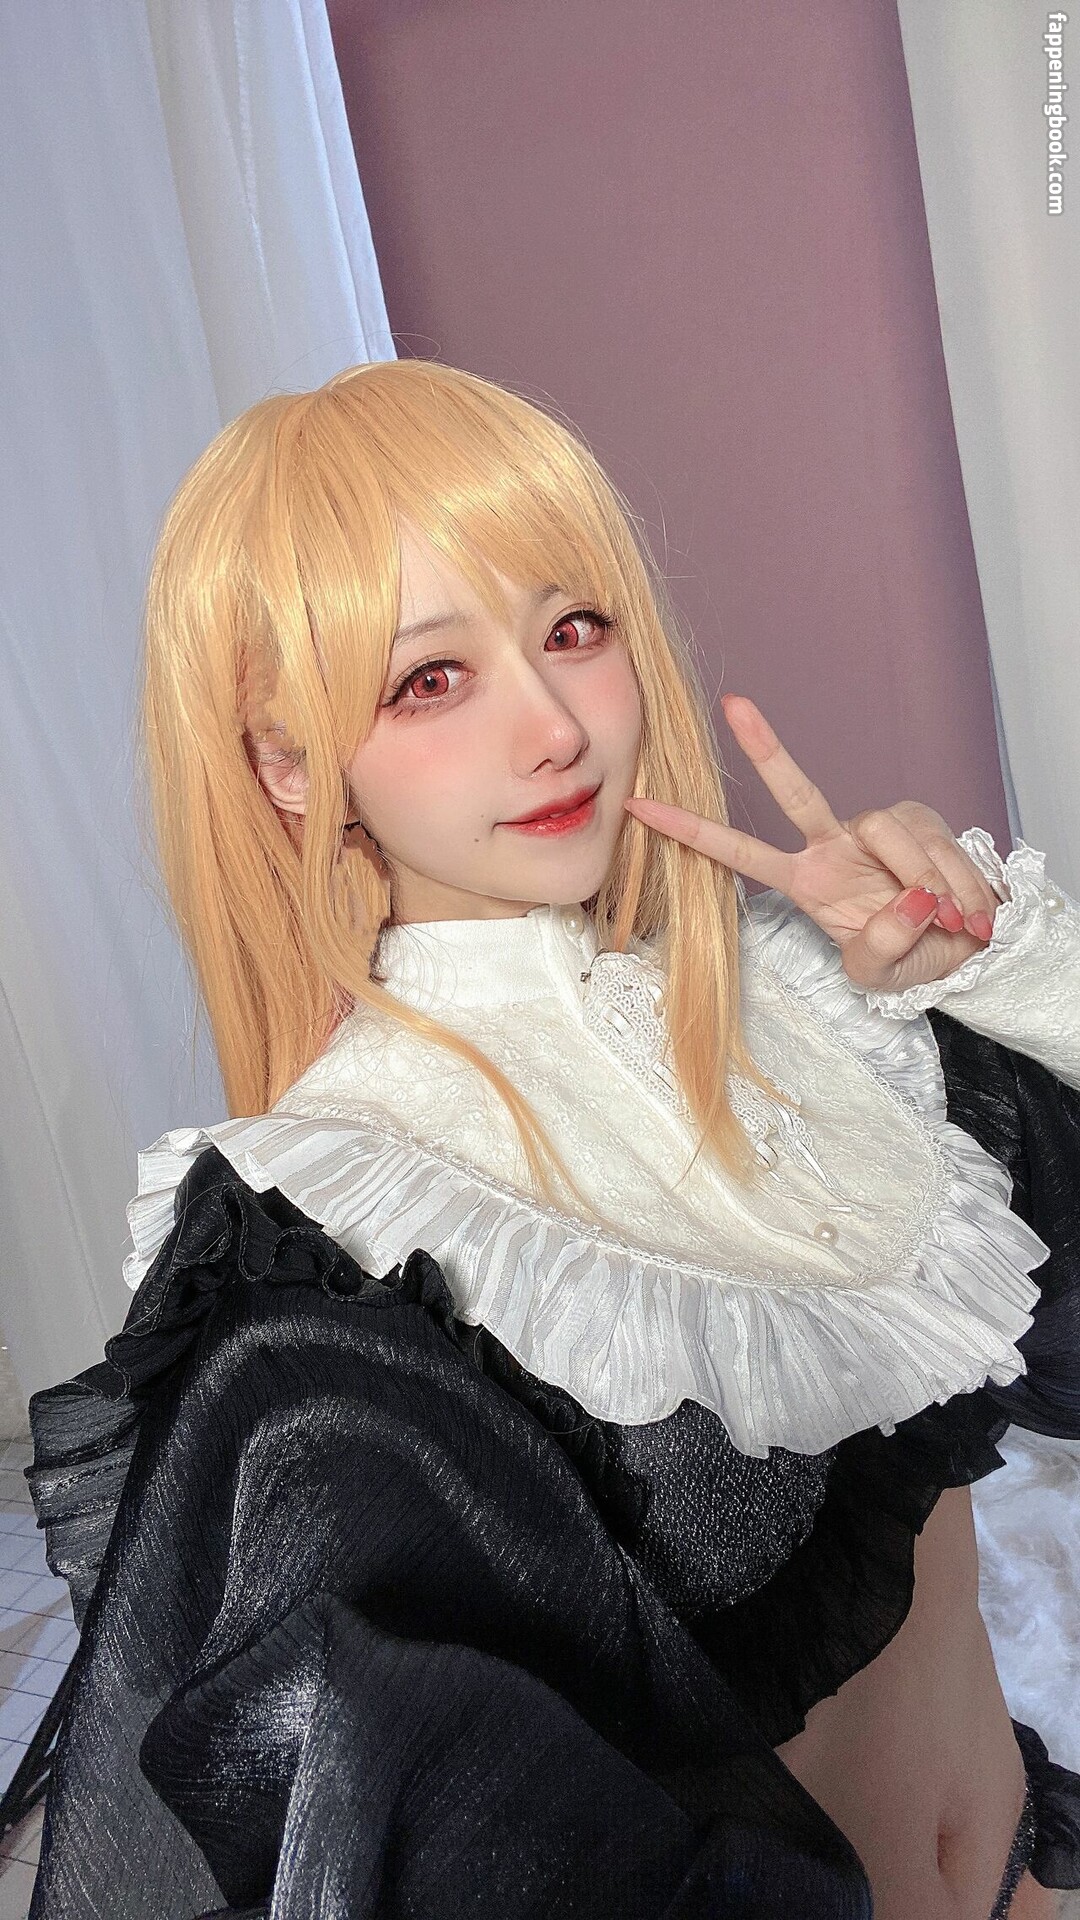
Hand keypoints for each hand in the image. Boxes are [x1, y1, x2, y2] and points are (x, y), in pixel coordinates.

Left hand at [623, 694, 1008, 994]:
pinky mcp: (917, 820)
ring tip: (957, 921)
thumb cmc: (912, 958)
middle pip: (796, 792)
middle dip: (766, 749)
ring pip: (887, 833)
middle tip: (734, 706)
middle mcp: (833, 845)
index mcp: (806, 882)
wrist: (967, 947)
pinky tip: (970, 909)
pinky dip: (958, 882)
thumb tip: (910, 898)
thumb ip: (884, 944)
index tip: (637, 803)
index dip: (690, 831)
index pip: (740, 853)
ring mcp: (874, 829)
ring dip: (926, 882)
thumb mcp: (883, 973)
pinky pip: (931, 842)